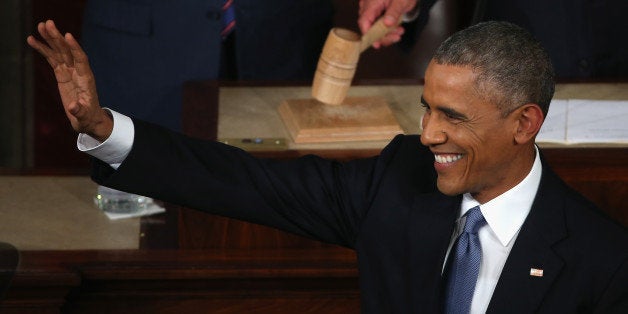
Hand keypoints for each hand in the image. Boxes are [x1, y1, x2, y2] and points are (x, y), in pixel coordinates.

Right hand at [26, 20, 111, 140]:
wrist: (87, 119)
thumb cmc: (88, 118)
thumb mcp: (84, 116)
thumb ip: (79, 110)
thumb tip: (73, 106)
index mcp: (86, 79)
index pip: (81, 59)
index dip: (75, 48)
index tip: (68, 35)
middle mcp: (78, 72)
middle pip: (68, 51)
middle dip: (58, 38)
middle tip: (48, 23)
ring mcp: (70, 72)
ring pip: (59, 52)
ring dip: (49, 39)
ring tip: (40, 26)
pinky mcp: (62, 74)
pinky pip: (51, 59)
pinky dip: (43, 49)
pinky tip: (32, 40)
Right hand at [358, 0, 417, 47]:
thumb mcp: (401, 1)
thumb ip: (394, 12)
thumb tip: (387, 24)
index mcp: (371, 2)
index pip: (364, 21)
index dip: (369, 34)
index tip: (377, 43)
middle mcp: (369, 5)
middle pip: (370, 26)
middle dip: (383, 35)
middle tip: (395, 37)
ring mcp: (373, 7)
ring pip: (375, 25)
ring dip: (387, 32)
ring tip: (399, 31)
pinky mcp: (378, 9)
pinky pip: (379, 22)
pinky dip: (387, 27)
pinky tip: (397, 28)